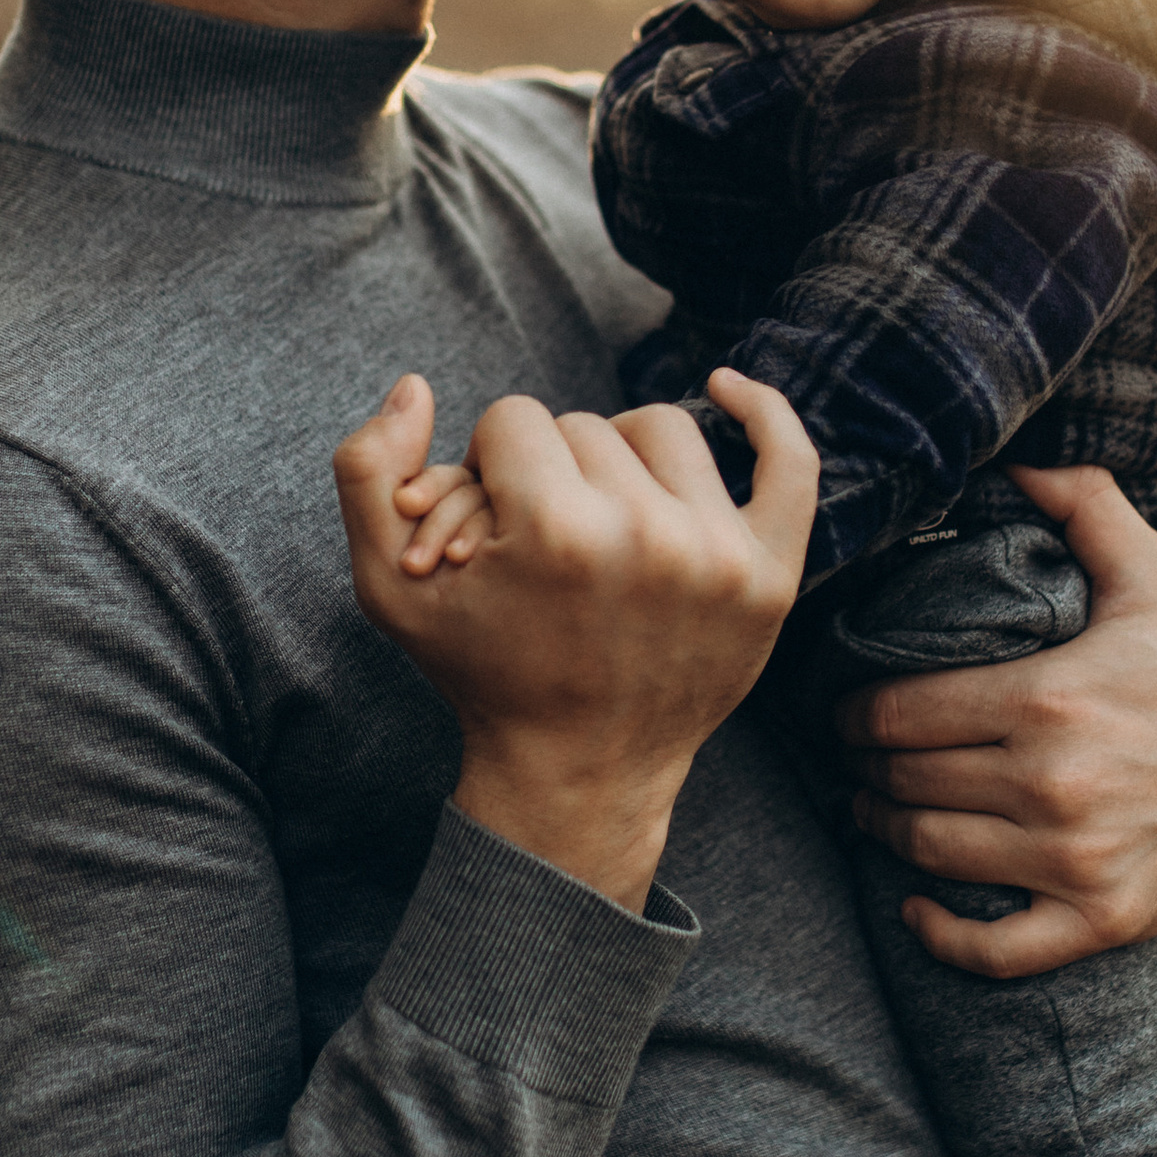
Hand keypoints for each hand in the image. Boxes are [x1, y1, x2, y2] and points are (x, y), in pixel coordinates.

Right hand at [335, 365, 816, 909]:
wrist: (580, 771)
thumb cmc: (482, 671)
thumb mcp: (385, 586)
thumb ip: (366, 471)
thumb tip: (415, 385)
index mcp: (555, 532)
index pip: (512, 419)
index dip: (487, 467)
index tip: (490, 530)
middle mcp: (647, 535)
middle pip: (582, 423)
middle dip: (548, 471)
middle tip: (539, 543)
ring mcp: (720, 555)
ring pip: (661, 427)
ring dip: (620, 458)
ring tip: (599, 515)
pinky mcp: (771, 576)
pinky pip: (790, 462)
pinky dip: (763, 414)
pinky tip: (726, 388)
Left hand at [835, 464, 1156, 974]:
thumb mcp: (1147, 576)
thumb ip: (1083, 506)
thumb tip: (1017, 461)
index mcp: (1047, 701)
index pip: (900, 714)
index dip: (853, 714)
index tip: (844, 712)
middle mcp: (1052, 785)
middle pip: (904, 782)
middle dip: (864, 769)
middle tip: (854, 760)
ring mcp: (1073, 861)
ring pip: (930, 852)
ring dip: (885, 832)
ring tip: (874, 811)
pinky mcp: (1098, 920)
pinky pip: (992, 948)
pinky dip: (940, 933)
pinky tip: (914, 906)